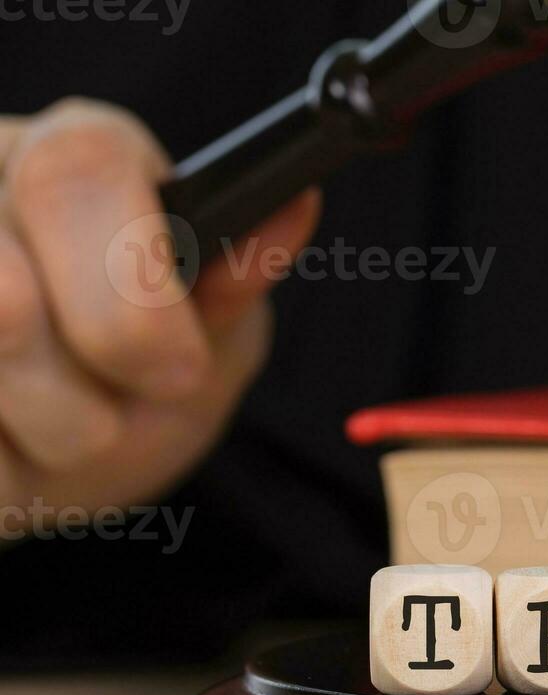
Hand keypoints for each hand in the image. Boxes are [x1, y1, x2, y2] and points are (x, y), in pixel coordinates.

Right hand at [0, 99, 319, 529]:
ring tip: (46, 430)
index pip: (79, 168)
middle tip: (102, 427)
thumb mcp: (205, 342)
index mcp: (76, 157)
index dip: (127, 291)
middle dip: (72, 403)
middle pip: (3, 301)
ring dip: (32, 441)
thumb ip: (229, 292)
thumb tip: (289, 207)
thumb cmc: (134, 381)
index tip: (173, 374)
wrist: (37, 456)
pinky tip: (3, 442)